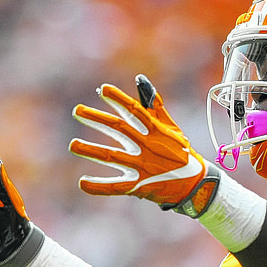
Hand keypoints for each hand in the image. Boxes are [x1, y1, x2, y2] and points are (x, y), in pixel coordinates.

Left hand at [70, 75, 217, 215]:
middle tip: (76, 111)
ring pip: (112, 157)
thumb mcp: (171, 127)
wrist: (194, 184)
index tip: (101, 90)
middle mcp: (147, 147)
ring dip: (91, 150)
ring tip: (72, 144)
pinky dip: (99, 186)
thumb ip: (155, 105)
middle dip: (96, 119)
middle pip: (118, 130)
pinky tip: (82, 182)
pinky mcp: (138, 186)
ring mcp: (142, 167)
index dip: (118, 100)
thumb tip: (140, 80)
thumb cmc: (181, 152)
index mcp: (155, 131)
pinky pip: (116, 187)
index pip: (134, 111)